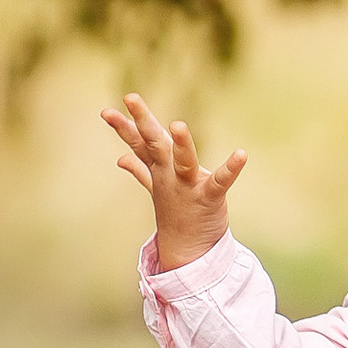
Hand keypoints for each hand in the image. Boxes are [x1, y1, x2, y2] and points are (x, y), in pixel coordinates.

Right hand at [102, 90, 248, 268]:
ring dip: (180, 144)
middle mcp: (169, 174)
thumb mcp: (156, 187)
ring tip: (177, 125)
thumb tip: (121, 159)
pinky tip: (241, 154)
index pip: (137, 143)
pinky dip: (231, 169)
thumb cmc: (176, 211)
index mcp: (158, 168)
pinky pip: (221, 181)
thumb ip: (140, 170)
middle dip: (141, 120)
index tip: (106, 110)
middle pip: (153, 143)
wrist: (188, 249)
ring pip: (183, 161)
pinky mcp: (210, 197)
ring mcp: (188, 186)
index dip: (122, 126)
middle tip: (130, 97)